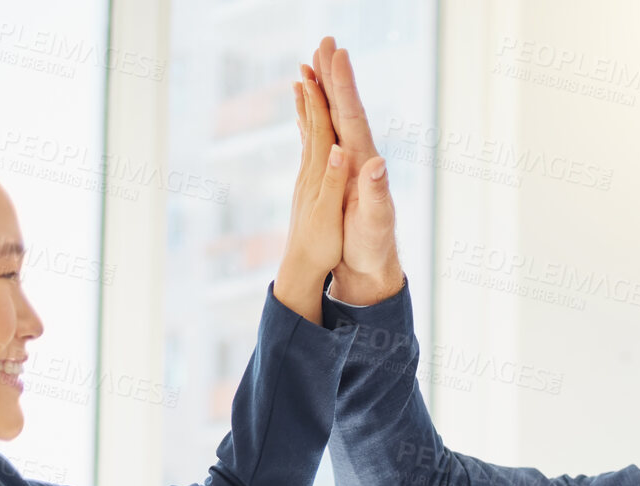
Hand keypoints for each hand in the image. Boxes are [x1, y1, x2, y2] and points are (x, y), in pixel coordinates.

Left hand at [274, 71, 352, 323]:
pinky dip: (307, 133)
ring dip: (306, 107)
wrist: (300, 269)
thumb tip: (339, 148)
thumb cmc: (320, 246)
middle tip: (309, 61)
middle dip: (311, 92)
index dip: (321, 99)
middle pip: (311, 124)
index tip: (318, 70)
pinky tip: (306, 129)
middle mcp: (310, 172)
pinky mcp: (308, 190)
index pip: (321, 129)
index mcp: (319, 174)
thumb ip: (335, 180)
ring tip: (301, 83)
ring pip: (307, 135)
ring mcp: (307, 180)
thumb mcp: (331, 214)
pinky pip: (308, 152)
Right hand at [302, 37, 403, 304]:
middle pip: (345, 107)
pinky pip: (325, 134)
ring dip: (324, 89)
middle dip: (334, 74)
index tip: (337, 54)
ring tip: (311, 62)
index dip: (345, 85)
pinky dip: (315, 115)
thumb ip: (377, 194)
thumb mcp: (376, 223)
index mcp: (364, 162)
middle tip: (325, 41)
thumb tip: (377, 164)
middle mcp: (359, 155)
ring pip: (334, 116)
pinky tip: (307, 104)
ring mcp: (350, 162)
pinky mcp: (341, 171)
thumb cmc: (373, 246)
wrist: (371, 264)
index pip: (353, 115)